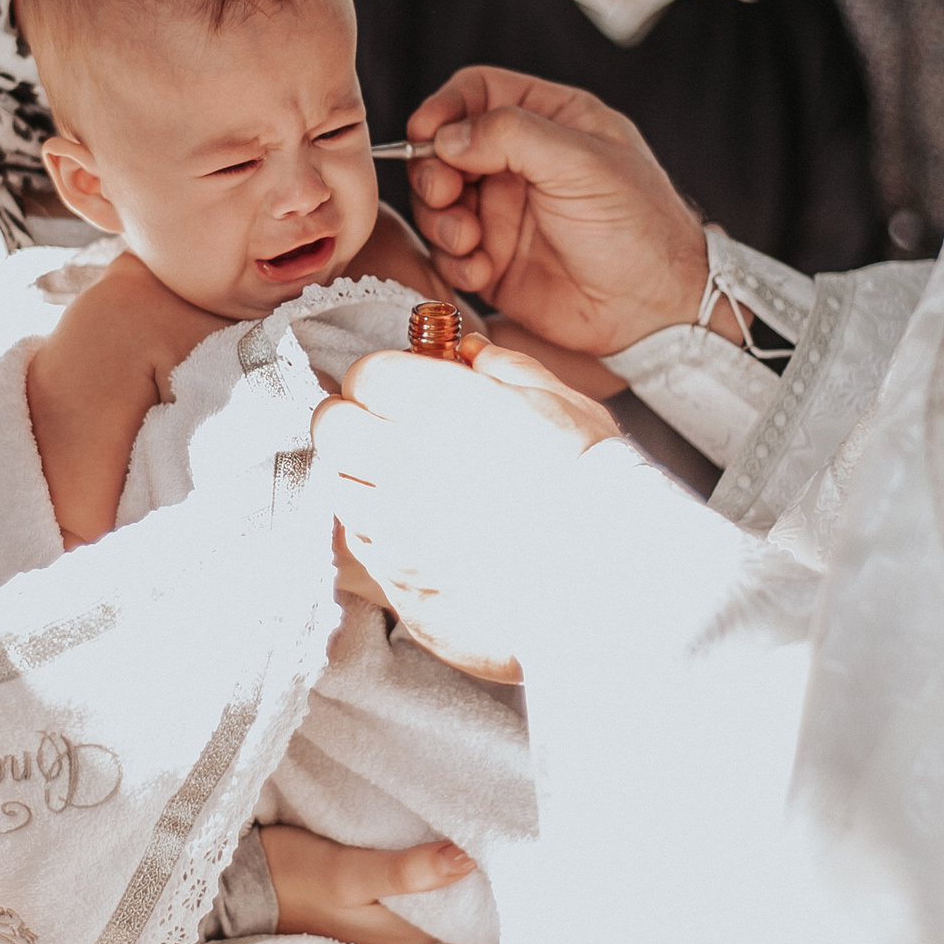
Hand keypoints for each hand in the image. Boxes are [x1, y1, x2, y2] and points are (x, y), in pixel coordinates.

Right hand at [260, 824, 475, 943]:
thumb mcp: (350, 871)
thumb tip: (468, 860)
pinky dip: (409, 876)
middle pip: (444, 907)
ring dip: (431, 873)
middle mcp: (393, 943)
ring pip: (422, 902)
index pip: (460, 910)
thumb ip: (407, 870)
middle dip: (455, 872)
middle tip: (467, 824)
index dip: (473, 876)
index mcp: (400, 938)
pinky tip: (407, 850)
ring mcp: (373, 932)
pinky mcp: (355, 916)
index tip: (483, 836)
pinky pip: (399, 899)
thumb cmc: (291, 875)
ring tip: (442, 830)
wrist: (235, 887)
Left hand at [314, 337, 618, 679]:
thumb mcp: (562, 406)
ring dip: (363, 481)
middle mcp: (402, 469)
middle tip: (388, 431)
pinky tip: (424, 536)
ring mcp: (396, 535)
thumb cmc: (596, 492)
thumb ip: (506, 370)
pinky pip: (365, 552)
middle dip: (353, 422)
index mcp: (439, 410)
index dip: (383, 380)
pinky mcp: (401, 588)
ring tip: (411, 488)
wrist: (613, 589)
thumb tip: (471, 353)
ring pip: (339, 491)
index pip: (364, 375)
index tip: (402, 391)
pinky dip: (382, 537)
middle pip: (331, 429)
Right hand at [404, 67, 715, 356]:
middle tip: (446, 194)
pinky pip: (449, 252)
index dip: (445, 108)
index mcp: (550, 121)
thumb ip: (511, 136)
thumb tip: (445, 136)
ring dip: (440, 220)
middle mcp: (521, 164)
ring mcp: (504, 213)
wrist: (653, 309)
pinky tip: (483, 271)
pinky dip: (455, 260)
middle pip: (444, 148)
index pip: (478, 92)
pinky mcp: (494, 260)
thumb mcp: (582, 163)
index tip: (426, 131)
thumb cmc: (640, 228)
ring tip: (469, 240)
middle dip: (433, 171)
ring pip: (438, 202)